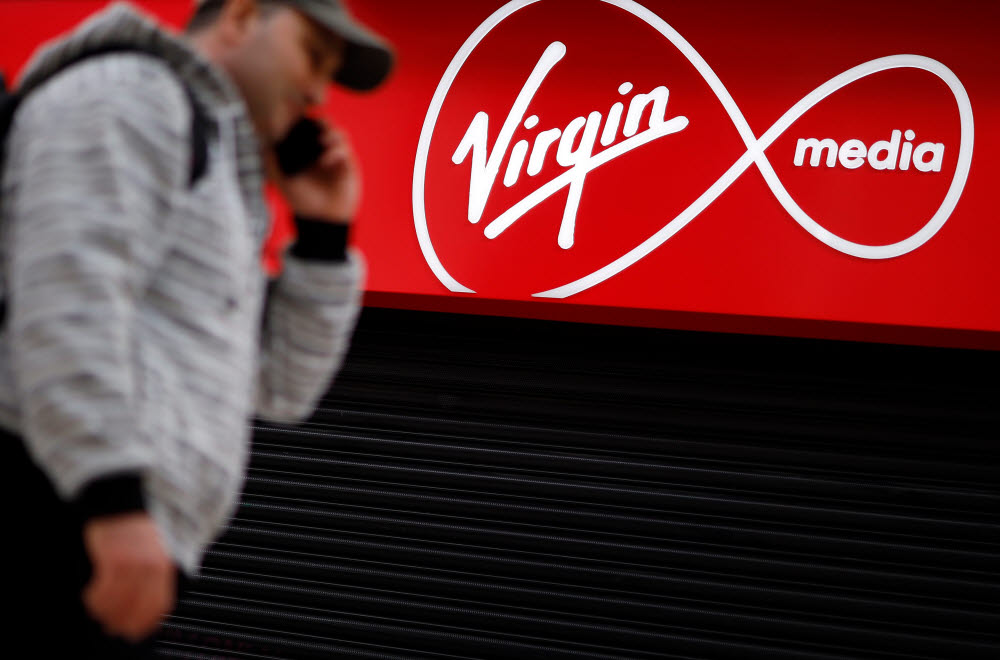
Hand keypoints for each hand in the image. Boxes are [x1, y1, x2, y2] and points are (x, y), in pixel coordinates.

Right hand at [82, 512, 175, 640]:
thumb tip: (147, 605)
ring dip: (105, 611)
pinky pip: (103, 590)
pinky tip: (90, 596)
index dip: (146, 623)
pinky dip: (95, 598)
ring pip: (117, 603)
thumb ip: (154, 577)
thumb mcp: (155, 552)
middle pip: (137, 608)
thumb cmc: (135, 529)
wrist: (121, 504)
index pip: (159, 605)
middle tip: (111, 626)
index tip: (134, 631)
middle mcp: (151, 568)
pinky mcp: (114, 561)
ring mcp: (133, 565)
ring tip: (98, 610)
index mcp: (164, 567)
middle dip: (122, 622)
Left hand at [264, 119, 360, 223]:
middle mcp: (321, 150)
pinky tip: (325, 160)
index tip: (295, 116)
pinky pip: (345, 148)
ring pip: (337, 132)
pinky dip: (336, 150)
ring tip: (322, 141)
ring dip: (330, 132)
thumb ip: (272, 163)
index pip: (305, 125)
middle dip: (318, 120)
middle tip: (311, 124)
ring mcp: (335, 155)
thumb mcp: (282, 182)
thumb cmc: (303, 201)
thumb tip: (266, 142)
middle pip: (323, 123)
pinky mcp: (347, 164)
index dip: (302, 117)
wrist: (323, 218)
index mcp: (306, 150)